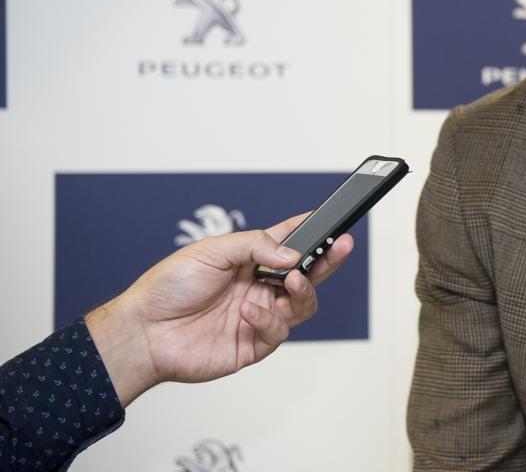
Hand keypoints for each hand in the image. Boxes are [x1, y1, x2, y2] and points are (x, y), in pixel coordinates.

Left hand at [85, 213, 353, 406]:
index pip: (288, 241)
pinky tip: (249, 312)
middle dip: (328, 260)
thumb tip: (293, 256)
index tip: (332, 221)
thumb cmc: (168, 288)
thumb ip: (256, 246)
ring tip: (290, 282)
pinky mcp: (253, 344)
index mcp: (249, 260)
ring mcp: (259, 315)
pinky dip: (268, 319)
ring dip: (302, 291)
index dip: (311, 231)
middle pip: (306, 273)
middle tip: (340, 246)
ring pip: (302, 304)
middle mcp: (259, 286)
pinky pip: (278, 332)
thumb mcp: (212, 251)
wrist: (144, 333)